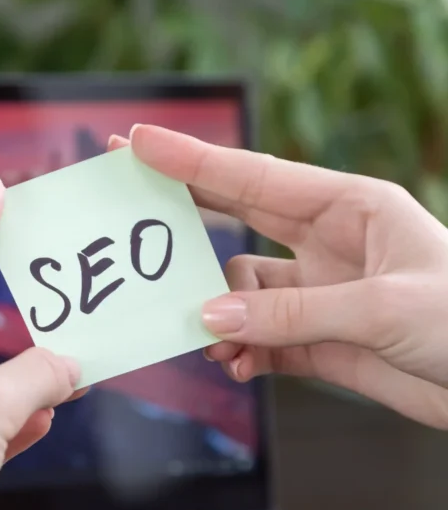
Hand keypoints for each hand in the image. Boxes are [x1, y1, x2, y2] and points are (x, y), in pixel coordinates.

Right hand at [109, 126, 447, 428]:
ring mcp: (320, 293)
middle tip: (127, 202)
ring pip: (238, 294)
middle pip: (235, 220)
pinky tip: (238, 365)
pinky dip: (240, 353)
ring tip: (211, 339)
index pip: (254, 177)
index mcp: (350, 208)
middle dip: (182, 215)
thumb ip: (290, 312)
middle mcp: (328, 244)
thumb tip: (209, 318)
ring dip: (217, 316)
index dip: (191, 161)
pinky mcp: (317, 340)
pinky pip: (257, 340)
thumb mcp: (383, 307)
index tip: (138, 143)